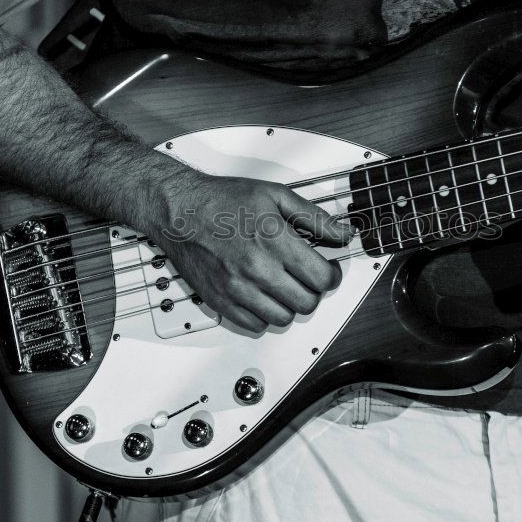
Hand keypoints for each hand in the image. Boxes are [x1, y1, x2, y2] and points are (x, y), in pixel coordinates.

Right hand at [141, 170, 352, 332]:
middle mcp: (256, 268)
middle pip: (306, 303)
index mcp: (274, 240)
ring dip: (290, 305)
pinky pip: (255, 325)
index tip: (327, 270)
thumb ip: (314, 217)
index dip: (332, 276)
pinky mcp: (220, 301)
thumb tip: (343, 232)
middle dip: (313, 291)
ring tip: (284, 286)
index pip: (321, 277)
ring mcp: (237, 289)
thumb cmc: (222, 200)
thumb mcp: (275, 196)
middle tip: (307, 278)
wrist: (178, 210)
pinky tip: (262, 295)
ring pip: (283, 318)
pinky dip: (264, 315)